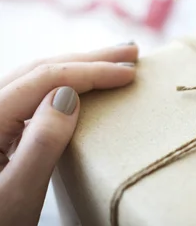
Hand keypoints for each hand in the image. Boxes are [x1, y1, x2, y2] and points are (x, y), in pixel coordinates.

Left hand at [0, 42, 137, 224]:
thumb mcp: (18, 191)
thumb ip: (42, 141)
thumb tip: (69, 95)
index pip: (47, 79)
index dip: (91, 71)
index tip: (129, 72)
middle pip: (41, 70)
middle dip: (90, 58)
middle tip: (131, 51)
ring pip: (36, 78)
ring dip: (77, 65)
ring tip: (113, 60)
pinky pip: (33, 93)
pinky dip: (64, 82)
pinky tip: (81, 84)